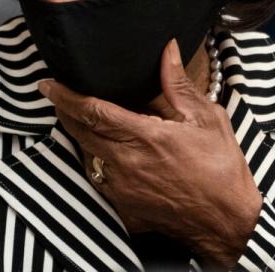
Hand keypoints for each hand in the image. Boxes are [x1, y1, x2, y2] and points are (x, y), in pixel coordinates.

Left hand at [38, 38, 262, 268]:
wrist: (227, 223)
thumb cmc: (221, 170)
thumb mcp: (206, 119)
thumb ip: (178, 84)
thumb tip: (167, 50)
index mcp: (145, 137)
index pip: (92, 111)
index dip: (64, 96)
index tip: (47, 85)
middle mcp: (126, 163)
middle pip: (80, 131)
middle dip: (64, 111)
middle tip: (57, 95)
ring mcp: (121, 188)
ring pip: (86, 155)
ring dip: (79, 136)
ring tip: (80, 119)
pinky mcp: (123, 208)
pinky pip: (98, 179)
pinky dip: (96, 162)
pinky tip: (105, 152)